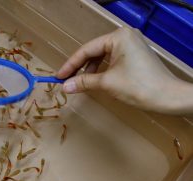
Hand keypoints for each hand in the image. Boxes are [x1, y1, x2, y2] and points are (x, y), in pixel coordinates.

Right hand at [57, 27, 192, 114]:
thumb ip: (83, 82)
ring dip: (89, 70)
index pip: (87, 50)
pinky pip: (112, 60)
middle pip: (94, 51)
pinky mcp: (135, 55)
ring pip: (102, 56)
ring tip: (78, 82)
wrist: (168, 96)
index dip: (70, 65)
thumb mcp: (107, 83)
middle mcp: (125, 36)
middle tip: (65, 80)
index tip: (58, 77)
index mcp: (118, 37)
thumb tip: (64, 86)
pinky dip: (101, 70)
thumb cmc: (139, 86)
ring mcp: (131, 45)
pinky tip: (94, 80)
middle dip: (79, 67)